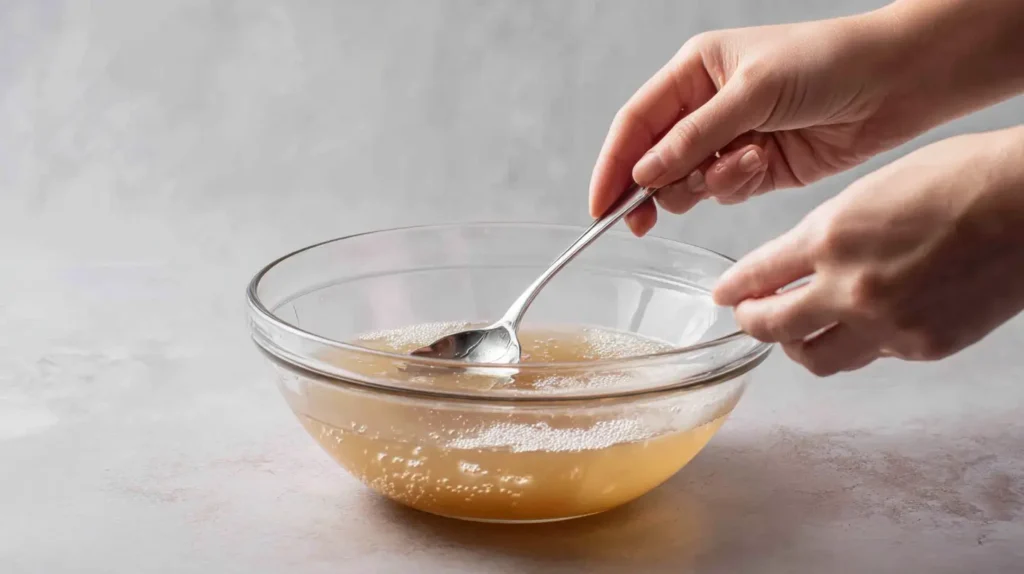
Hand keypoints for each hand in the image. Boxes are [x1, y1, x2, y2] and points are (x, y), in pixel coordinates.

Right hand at [590, 0, 1023, 235]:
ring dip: (709, 183)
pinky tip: (764, 164)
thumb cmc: (827, 63)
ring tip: (747, 162)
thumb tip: (644, 172)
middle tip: (648, 216)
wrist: (896, 83)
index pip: (635, 124)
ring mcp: (731, 140)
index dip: (612, 165)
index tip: (600, 207)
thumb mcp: (752, 92)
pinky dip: (737, 187)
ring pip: (688, 183)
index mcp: (693, 73)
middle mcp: (705, 108)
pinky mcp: (757, 168)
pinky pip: (724, 193)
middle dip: (656, 186)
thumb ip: (695, 137)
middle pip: (653, 161)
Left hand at [713, 127, 1023, 375]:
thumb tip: (796, 267)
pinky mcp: (922, 347)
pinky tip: (865, 323)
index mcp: (830, 236)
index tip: (724, 295)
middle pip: (773, 328)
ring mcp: (886, 323)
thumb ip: (826, 234)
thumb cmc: (960, 180)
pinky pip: (872, 355)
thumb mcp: (870, 191)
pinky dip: (859, 341)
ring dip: (797, 346)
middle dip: (753, 322)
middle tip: (749, 316)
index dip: (735, 289)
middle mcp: (849, 287)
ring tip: (797, 332)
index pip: (758, 275)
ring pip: (816, 358)